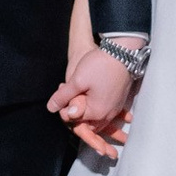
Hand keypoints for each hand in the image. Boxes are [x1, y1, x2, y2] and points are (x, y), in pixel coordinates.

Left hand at [51, 41, 139, 159]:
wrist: (123, 52)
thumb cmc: (101, 65)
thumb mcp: (77, 80)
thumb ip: (63, 97)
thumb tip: (51, 108)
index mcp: (97, 112)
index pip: (75, 120)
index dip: (65, 108)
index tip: (64, 90)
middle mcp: (108, 114)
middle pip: (87, 123)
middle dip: (77, 112)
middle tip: (70, 94)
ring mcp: (115, 108)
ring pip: (97, 119)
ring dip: (87, 111)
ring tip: (80, 94)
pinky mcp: (119, 101)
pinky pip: (106, 112)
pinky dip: (98, 108)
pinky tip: (92, 96)